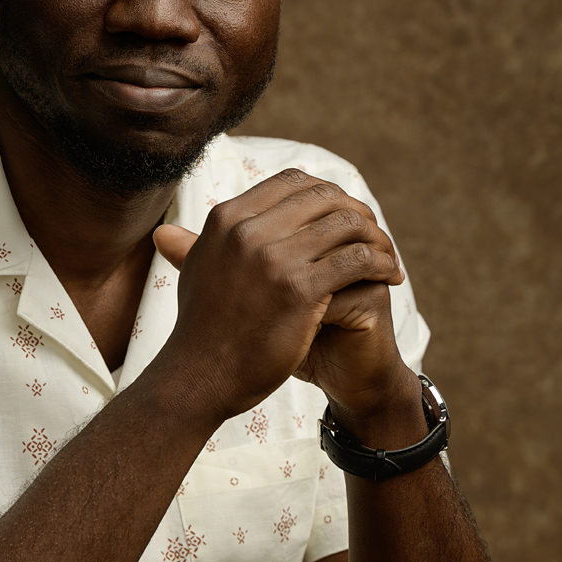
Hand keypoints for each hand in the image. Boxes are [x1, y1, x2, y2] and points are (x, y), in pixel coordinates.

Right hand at [148, 169, 412, 421]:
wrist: (200, 379)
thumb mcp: (193, 273)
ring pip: (346, 224)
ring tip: (388, 258)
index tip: (345, 213)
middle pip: (323, 197)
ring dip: (377, 238)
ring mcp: (273, 258)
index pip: (292, 182)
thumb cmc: (202, 330)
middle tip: (374, 235)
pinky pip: (357, 260)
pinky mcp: (299, 290)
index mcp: (227, 218)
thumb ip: (197, 244)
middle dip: (357, 211)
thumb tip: (171, 231)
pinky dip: (381, 264)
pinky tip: (391, 277)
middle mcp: (247, 230)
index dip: (326, 193)